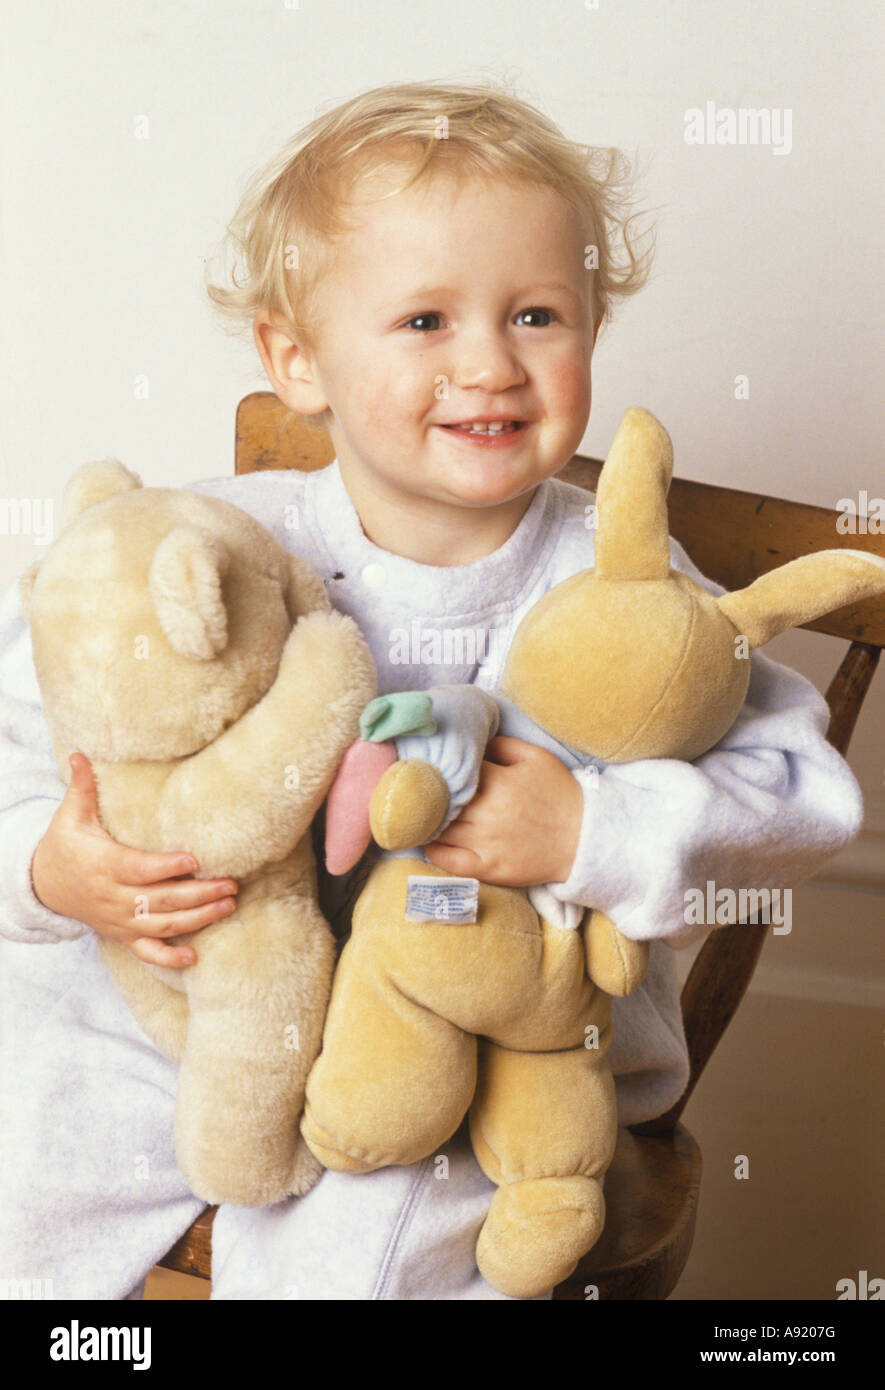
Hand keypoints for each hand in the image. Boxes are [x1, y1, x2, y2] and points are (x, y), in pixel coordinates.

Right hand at [30, 752, 238, 966]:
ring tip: (229, 905)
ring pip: (162, 926)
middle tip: (231, 883)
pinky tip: (195, 957)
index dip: (167, 867)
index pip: (140, 869)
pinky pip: (147, 953)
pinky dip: (169, 959)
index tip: (195, 859)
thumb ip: (83, 787)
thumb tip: (79, 754)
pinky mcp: (123, 935)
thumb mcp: (70, 816)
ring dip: (198, 919)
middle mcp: (114, 897)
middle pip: (161, 900)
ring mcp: (120, 920)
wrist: (43, 886)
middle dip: (199, 893)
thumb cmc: (64, 846)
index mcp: (105, 866)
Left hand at [424, 736, 582, 886]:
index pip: (455, 769)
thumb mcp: (536, 758)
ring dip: (428, 822)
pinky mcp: (490, 867)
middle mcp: (489, 812)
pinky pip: (450, 861)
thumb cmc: (559, 794)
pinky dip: (435, 851)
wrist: (585, 837)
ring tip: (422, 815)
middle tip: (419, 792)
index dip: (441, 767)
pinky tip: (431, 841)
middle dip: (429, 794)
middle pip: (442, 800)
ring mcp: (488, 842)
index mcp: (500, 781)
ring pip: (441, 830)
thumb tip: (473, 741)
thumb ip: (501, 745)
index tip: (433, 766)